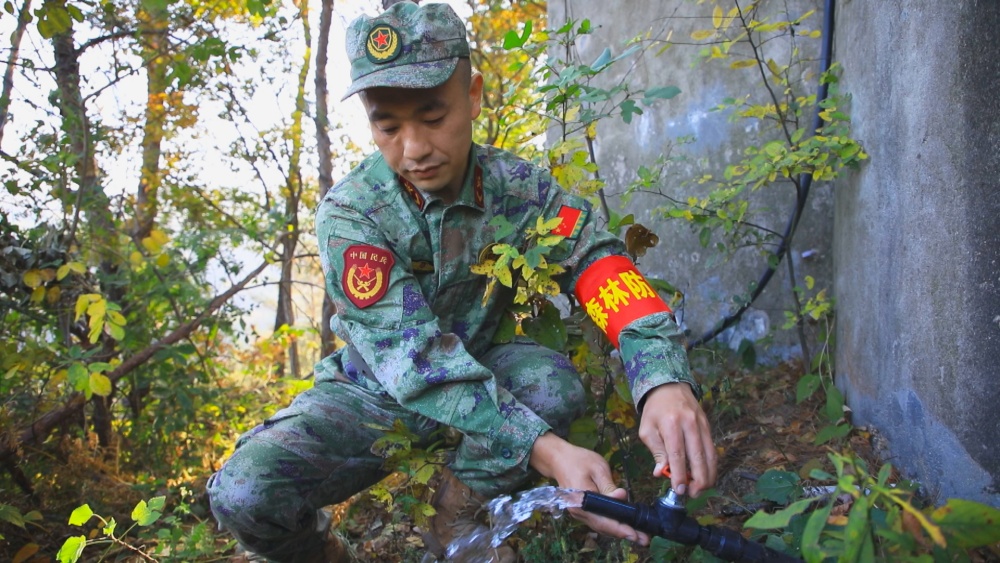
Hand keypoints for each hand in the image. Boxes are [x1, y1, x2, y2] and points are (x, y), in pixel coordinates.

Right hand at [528, 432, 651, 545]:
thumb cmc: (579, 460)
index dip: (620, 529)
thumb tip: (622, 498)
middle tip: (644, 539)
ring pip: (600, 527)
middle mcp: (578, 511)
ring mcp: (579, 513)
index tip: (635, 534)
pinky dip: (611, 526)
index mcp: (582, 500)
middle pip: (603, 527)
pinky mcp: (581, 511)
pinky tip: (623, 526)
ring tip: (638, 535)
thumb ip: (609, 486)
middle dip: (624, 533)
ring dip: (618, 532)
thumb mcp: (598, 468)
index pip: (603, 520)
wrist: (558, 459)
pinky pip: (597, 522)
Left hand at [638, 382, 716, 496]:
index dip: (680, 475)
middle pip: (698, 457)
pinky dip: (711, 465)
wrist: (669, 387)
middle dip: (698, 479)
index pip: (678, 454)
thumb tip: (661, 473)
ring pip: (710, 455)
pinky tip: (706, 476)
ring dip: (708, 475)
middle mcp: (689, 424)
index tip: (679, 490)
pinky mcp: (708, 426)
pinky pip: (712, 449)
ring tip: (701, 489)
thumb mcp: (647, 430)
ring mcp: (701, 424)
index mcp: (670, 424)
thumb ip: (656, 452)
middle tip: (693, 494)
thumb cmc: (655, 411)